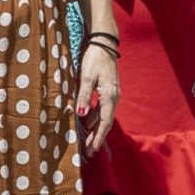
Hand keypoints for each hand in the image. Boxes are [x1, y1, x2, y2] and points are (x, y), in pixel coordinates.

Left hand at [75, 43, 118, 157]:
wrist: (104, 43)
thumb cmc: (95, 58)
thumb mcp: (87, 77)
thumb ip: (84, 96)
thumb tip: (81, 115)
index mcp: (110, 96)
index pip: (104, 123)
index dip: (98, 137)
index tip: (93, 150)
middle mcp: (113, 97)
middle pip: (105, 122)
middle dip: (97, 137)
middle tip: (89, 151)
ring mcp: (111, 93)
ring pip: (103, 116)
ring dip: (94, 128)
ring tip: (85, 139)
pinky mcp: (107, 89)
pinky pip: (101, 108)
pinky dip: (94, 116)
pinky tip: (85, 120)